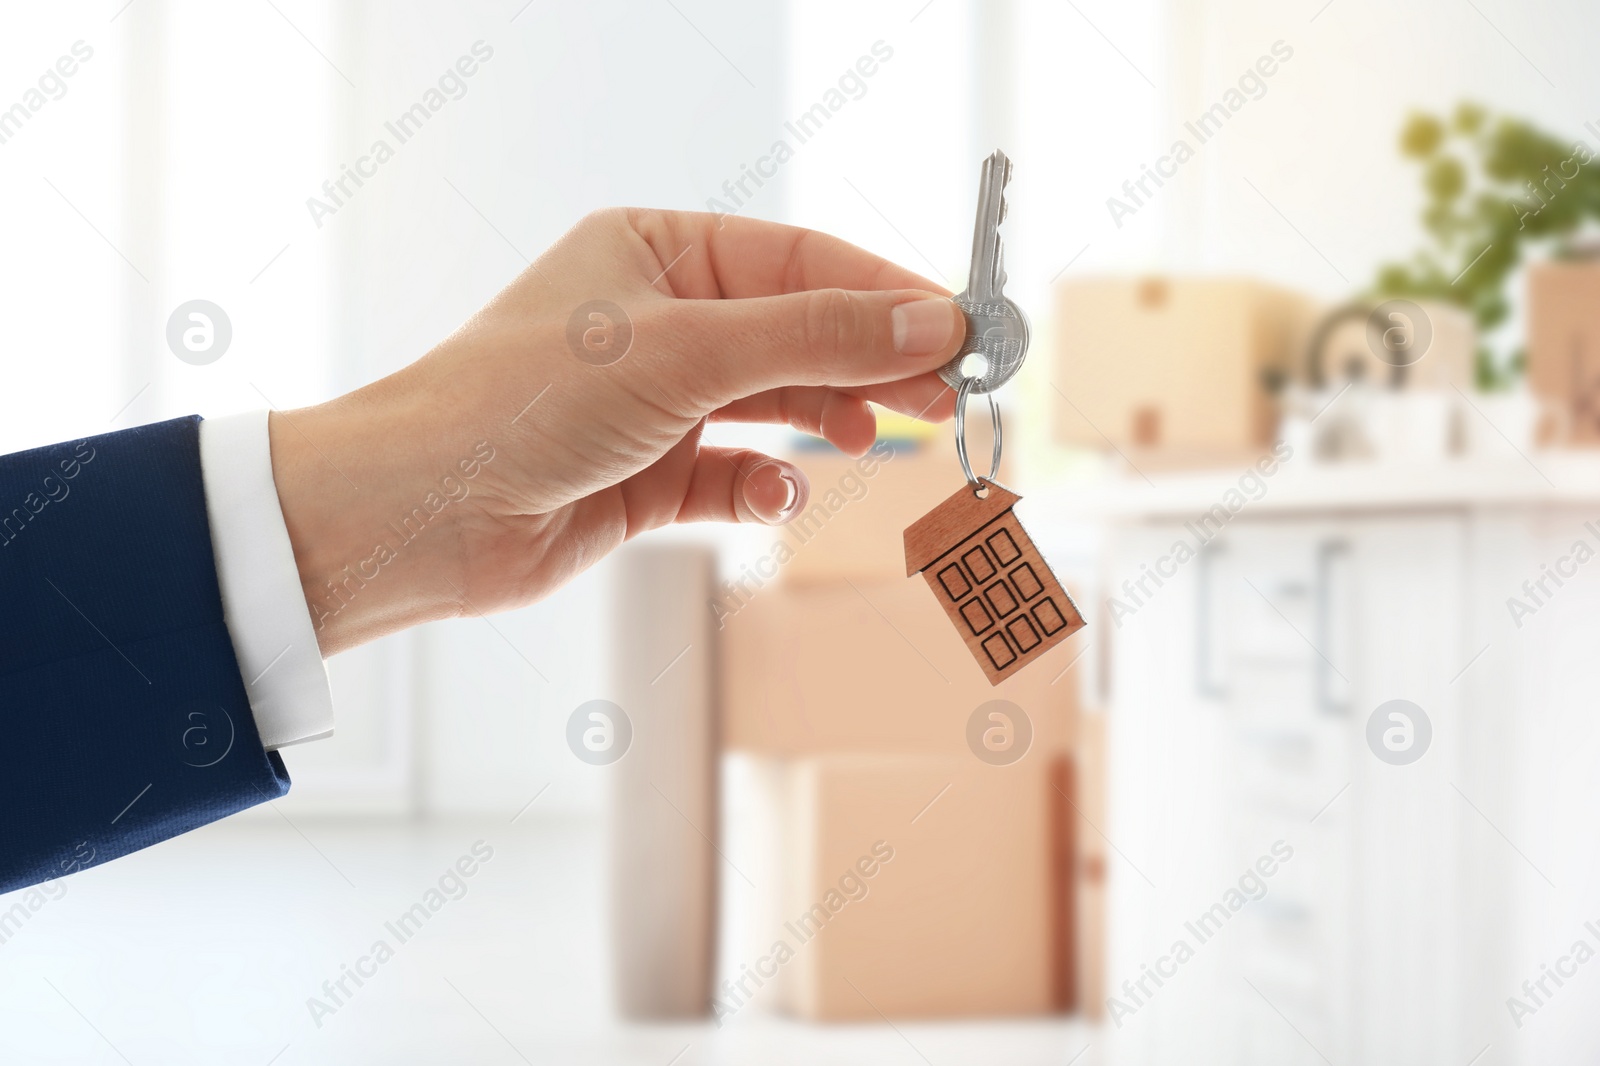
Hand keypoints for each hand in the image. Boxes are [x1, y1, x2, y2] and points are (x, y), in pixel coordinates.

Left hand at [269, 208, 964, 654]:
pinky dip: (764, 488)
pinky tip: (778, 498)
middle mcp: (658, 320)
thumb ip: (814, 338)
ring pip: (773, 404)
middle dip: (870, 361)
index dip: (886, 292)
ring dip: (826, 421)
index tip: (961, 327)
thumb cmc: (525, 400)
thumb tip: (929, 320)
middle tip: (944, 392)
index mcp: (658, 252)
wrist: (423, 513)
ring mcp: (654, 401)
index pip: (801, 261)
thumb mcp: (686, 351)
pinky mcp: (647, 476)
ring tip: (878, 439)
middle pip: (798, 332)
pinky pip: (734, 477)